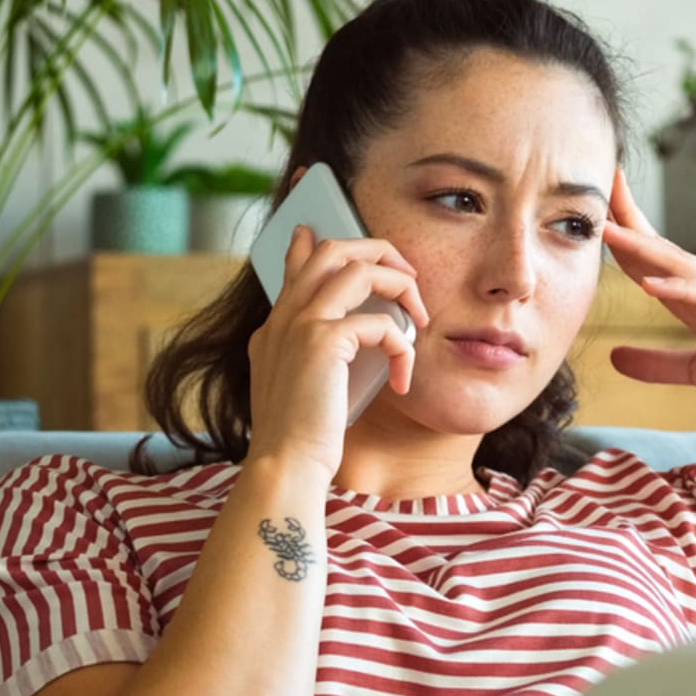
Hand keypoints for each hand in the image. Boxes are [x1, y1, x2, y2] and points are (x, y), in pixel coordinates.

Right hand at [245, 225, 430, 477]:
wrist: (285, 465)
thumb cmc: (300, 440)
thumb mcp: (301, 388)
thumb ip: (314, 357)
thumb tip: (346, 340)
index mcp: (275, 328)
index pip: (295, 267)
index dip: (308, 244)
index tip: (313, 230)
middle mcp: (284, 317)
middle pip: (332, 250)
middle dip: (378, 251)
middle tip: (407, 274)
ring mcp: (300, 324)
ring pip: (358, 268)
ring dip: (400, 285)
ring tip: (419, 316)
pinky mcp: (323, 341)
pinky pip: (380, 324)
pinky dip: (401, 347)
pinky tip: (402, 378)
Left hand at [603, 168, 695, 415]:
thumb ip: (658, 364)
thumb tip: (613, 358)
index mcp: (693, 300)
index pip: (648, 259)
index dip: (619, 233)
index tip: (586, 207)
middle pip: (659, 248)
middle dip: (625, 219)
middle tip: (592, 186)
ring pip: (680, 267)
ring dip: (644, 247)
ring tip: (608, 231)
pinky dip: (681, 291)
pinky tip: (652, 285)